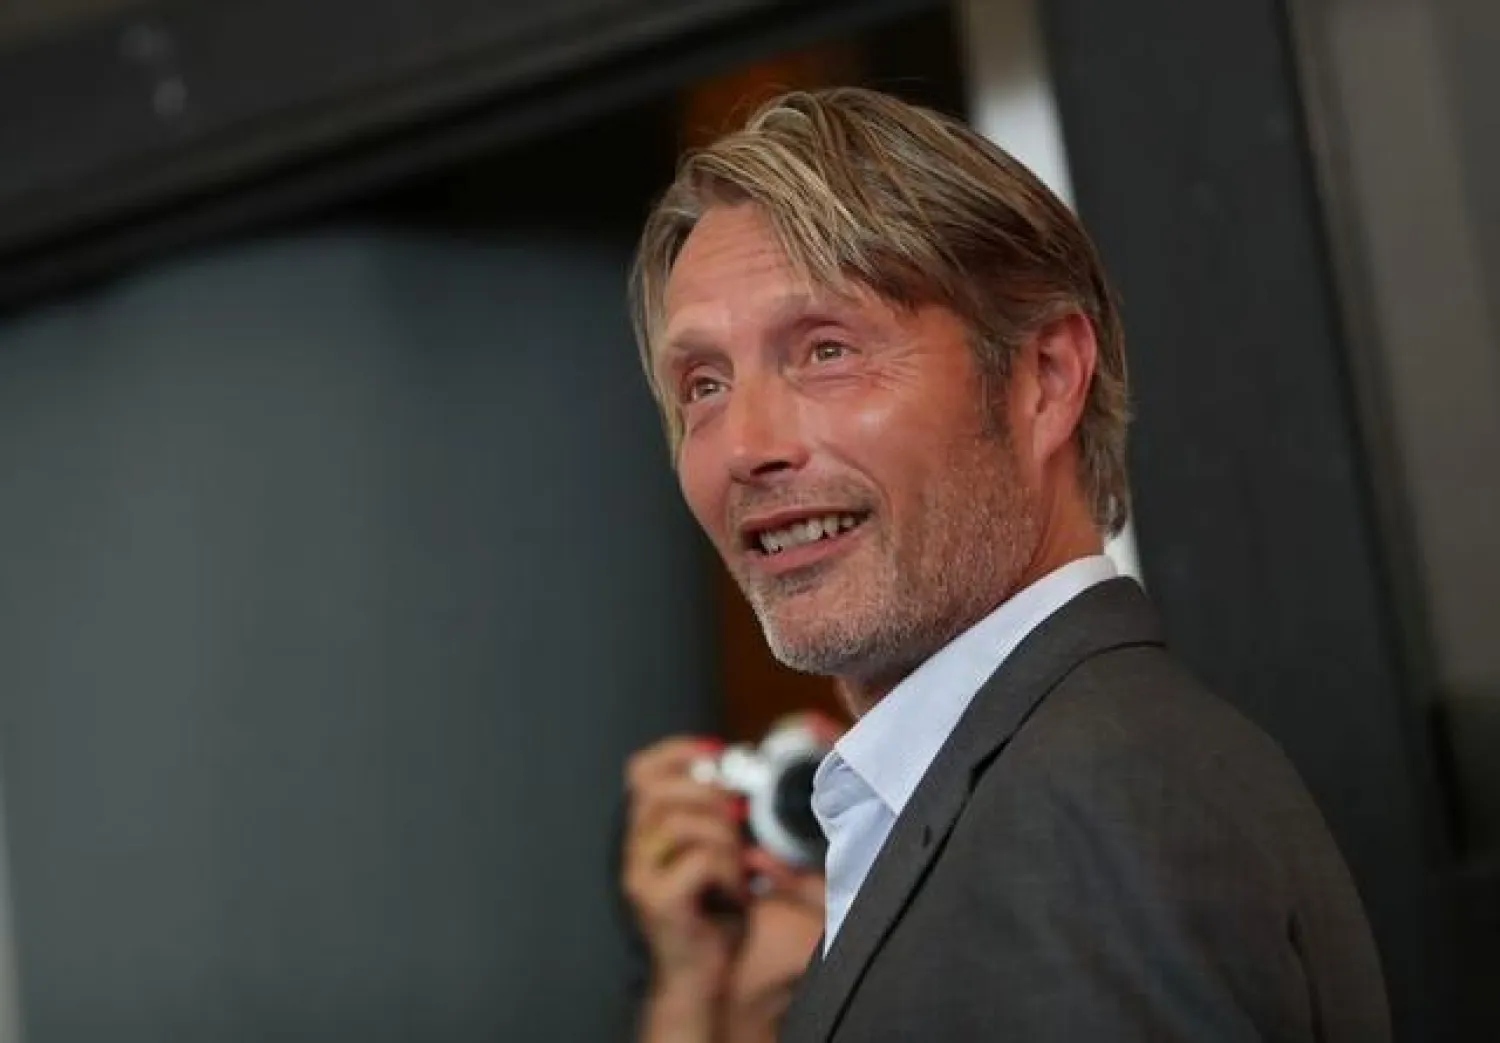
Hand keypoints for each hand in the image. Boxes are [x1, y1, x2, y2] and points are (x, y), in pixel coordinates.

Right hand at [623, 736, 749, 1004]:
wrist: (699, 978)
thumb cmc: (712, 916)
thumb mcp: (716, 854)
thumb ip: (715, 817)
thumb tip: (736, 778)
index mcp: (644, 832)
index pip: (640, 771)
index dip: (676, 751)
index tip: (714, 752)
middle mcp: (632, 850)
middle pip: (657, 789)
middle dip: (708, 793)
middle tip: (736, 818)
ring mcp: (638, 875)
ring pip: (681, 822)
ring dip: (723, 839)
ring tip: (736, 867)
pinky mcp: (656, 900)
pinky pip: (699, 859)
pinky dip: (728, 871)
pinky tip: (733, 892)